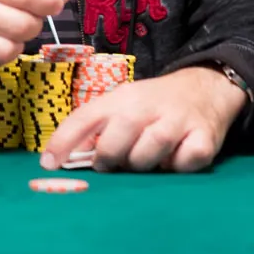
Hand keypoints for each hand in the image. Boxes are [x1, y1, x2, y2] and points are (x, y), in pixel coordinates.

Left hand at [40, 66, 247, 173]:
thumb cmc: (155, 104)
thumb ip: (99, 128)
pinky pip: (184, 162)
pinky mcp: (204, 138)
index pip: (85, 117)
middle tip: (112, 165)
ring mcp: (178, 121)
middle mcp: (148, 105)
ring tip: (146, 161)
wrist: (206, 87)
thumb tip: (64, 159)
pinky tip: (175, 159)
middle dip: (109, 158)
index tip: (48, 164)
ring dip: (143, 164)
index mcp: (122, 97)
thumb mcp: (124, 105)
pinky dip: (177, 167)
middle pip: (117, 138)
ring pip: (149, 151)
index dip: (63, 140)